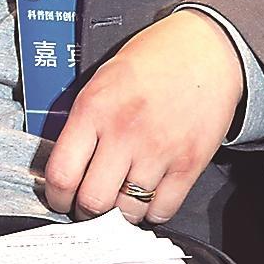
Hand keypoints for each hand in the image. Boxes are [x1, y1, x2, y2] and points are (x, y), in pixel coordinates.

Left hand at [40, 9, 240, 224]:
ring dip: (120, 214)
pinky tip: (148, 196)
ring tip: (120, 200)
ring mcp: (159, 150)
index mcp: (95, 108)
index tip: (61, 200)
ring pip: (127, 212)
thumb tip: (66, 164)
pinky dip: (152, 212)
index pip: (62, 173)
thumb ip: (83, 121)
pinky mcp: (189, 164)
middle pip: (93, 201)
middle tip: (89, 206)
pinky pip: (162, 210)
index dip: (57, 197)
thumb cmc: (153, 60)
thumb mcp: (103, 79)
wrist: (206, 49)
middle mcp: (124, 132)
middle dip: (87, 212)